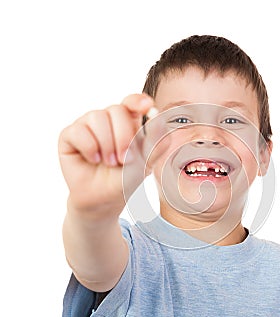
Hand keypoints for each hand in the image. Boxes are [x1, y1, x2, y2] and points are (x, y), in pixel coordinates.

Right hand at [58, 93, 154, 218]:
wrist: (103, 200)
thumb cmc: (124, 179)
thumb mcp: (145, 163)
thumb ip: (155, 141)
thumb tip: (158, 117)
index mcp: (128, 122)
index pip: (132, 102)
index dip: (138, 101)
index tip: (147, 106)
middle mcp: (107, 119)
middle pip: (117, 110)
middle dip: (123, 136)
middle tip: (124, 159)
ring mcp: (88, 125)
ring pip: (97, 117)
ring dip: (106, 144)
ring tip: (109, 162)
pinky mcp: (70, 135)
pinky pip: (79, 131)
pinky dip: (89, 148)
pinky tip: (92, 160)